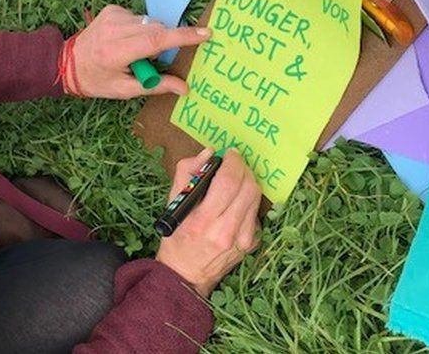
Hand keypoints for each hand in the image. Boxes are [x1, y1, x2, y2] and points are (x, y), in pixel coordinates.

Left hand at [70, 5, 209, 98]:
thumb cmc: (97, 80)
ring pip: (150, 22)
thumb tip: (185, 88)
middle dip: (163, 42)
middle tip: (148, 60)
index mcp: (116, 52)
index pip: (156, 41)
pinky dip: (140, 29)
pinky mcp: (111, 9)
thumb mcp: (124, 90)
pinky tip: (125, 40)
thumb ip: (155, 86)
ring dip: (150, 36)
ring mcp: (112, 16)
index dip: (182, 37)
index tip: (206, 34)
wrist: (67, 63)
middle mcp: (114, 30)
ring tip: (133, 51)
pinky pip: (139, 17)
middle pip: (157, 29)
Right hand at [155, 148, 261, 296]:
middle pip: (248, 187)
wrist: (186, 274)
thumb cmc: (176, 238)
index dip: (233, 162)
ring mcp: (242, 239)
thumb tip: (208, 154)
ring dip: (248, 182)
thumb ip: (186, 173)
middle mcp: (226, 231)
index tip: (230, 154)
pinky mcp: (251, 244)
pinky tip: (235, 203)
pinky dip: (248, 201)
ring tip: (236, 180)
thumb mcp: (172, 204)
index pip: (228, 181)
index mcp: (203, 220)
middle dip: (243, 169)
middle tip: (234, 163)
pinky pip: (255, 213)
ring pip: (256, 198)